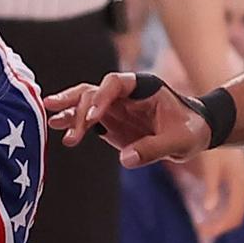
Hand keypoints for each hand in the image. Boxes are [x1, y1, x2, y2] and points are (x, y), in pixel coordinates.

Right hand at [45, 71, 213, 167]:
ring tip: (49, 117)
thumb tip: (126, 159)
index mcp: (144, 87)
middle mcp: (126, 93)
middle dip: (80, 109)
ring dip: (69, 109)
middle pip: (94, 91)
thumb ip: (154, 148)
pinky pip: (87, 117)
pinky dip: (72, 120)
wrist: (194, 132)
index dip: (101, 98)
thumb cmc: (190, 130)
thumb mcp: (179, 141)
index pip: (115, 83)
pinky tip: (56, 126)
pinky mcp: (110, 120)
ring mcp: (116, 106)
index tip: (92, 119)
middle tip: (69, 130)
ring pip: (85, 100)